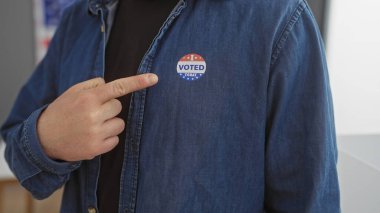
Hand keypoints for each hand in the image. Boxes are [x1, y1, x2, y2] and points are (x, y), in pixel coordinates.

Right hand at [37, 74, 157, 161]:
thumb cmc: (61, 112)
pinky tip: (92, 136)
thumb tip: (110, 84)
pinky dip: (108, 137)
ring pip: (120, 123)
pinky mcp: (97, 148)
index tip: (154, 78)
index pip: (118, 87)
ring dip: (110, 123)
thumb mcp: (72, 92)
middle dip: (109, 107)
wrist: (43, 139)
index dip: (138, 82)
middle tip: (92, 112)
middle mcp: (93, 115)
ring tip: (92, 125)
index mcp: (87, 98)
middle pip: (119, 106)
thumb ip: (92, 86)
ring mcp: (95, 133)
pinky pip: (116, 139)